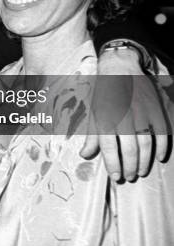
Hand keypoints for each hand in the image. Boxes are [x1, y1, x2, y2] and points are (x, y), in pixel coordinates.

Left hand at [80, 48, 170, 181]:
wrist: (119, 68)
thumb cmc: (103, 93)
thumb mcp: (93, 112)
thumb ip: (92, 135)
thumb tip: (84, 155)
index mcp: (105, 117)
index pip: (108, 146)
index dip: (113, 164)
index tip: (116, 177)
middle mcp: (123, 116)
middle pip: (129, 148)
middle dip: (129, 166)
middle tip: (129, 177)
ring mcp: (141, 113)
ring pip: (146, 144)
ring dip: (144, 161)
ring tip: (140, 171)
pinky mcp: (155, 110)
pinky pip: (162, 133)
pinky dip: (162, 148)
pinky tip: (159, 158)